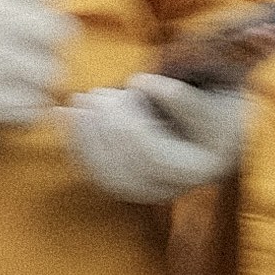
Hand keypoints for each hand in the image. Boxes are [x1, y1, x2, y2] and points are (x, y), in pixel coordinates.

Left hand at [64, 72, 253, 201]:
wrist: (210, 135)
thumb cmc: (212, 113)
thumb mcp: (206, 102)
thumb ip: (180, 96)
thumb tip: (139, 82)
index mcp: (194, 170)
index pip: (152, 156)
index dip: (133, 123)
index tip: (130, 84)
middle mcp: (168, 191)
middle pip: (124, 165)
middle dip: (106, 126)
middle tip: (97, 94)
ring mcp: (143, 192)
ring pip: (104, 172)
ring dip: (85, 134)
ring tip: (79, 100)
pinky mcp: (123, 185)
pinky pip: (93, 169)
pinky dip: (75, 141)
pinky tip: (63, 114)